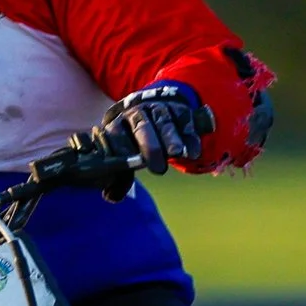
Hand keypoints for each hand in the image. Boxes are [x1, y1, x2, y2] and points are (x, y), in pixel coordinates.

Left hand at [90, 82, 214, 172]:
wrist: (150, 113)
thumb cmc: (132, 143)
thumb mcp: (122, 155)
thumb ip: (118, 176)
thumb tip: (112, 196)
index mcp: (116, 124)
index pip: (116, 134)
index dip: (123, 149)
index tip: (132, 167)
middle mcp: (136, 113)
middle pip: (142, 127)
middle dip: (150, 146)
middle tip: (158, 168)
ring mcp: (158, 109)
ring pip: (164, 122)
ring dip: (172, 139)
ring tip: (179, 155)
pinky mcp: (178, 109)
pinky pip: (184, 121)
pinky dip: (189, 137)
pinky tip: (193, 153)